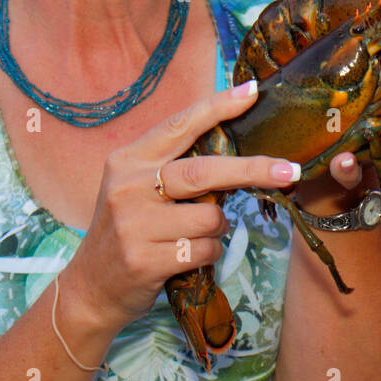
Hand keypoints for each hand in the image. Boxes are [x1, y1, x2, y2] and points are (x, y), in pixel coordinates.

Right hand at [61, 80, 299, 331]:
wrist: (91, 288)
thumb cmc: (130, 230)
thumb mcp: (139, 188)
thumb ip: (176, 168)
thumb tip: (237, 149)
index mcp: (129, 160)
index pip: (180, 125)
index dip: (217, 107)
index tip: (252, 92)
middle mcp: (128, 187)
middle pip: (204, 171)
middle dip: (253, 170)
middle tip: (290, 170)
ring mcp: (133, 224)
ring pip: (210, 217)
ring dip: (218, 228)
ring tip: (195, 235)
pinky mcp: (144, 260)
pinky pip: (204, 250)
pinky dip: (209, 253)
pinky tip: (186, 257)